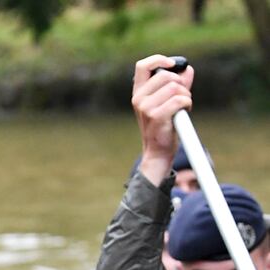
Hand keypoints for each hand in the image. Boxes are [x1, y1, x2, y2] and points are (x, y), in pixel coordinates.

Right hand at [131, 54, 193, 186]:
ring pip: (175, 87)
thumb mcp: (168, 102)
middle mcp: (139, 99)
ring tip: (182, 107)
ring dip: (185, 95)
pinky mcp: (156, 117)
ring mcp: (146, 109)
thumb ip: (178, 84)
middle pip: (166, 75)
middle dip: (180, 84)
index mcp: (139, 93)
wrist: (159, 152)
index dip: (158, 60)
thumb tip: (187, 70)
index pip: (143, 66)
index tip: (172, 65)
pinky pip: (180, 99)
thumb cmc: (164, 126)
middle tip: (181, 97)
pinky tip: (184, 113)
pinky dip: (187, 104)